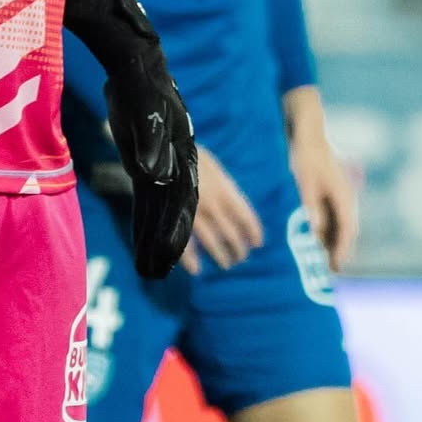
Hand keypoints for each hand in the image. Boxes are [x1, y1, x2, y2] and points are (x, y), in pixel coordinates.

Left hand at [103, 54, 197, 280]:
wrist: (135, 67)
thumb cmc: (143, 87)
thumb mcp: (148, 110)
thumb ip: (152, 143)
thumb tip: (156, 177)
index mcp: (184, 156)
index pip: (183, 201)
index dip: (176, 231)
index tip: (169, 260)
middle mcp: (176, 166)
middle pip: (175, 213)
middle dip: (167, 244)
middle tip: (154, 275)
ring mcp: (161, 167)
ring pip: (160, 211)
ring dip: (154, 240)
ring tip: (148, 271)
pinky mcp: (144, 165)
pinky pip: (147, 202)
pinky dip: (144, 224)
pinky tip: (140, 245)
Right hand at [180, 146, 262, 274]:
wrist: (164, 152)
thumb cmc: (191, 157)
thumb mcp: (215, 166)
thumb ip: (226, 188)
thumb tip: (236, 208)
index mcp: (225, 190)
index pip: (245, 216)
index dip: (253, 231)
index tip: (257, 244)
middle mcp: (214, 204)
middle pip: (231, 233)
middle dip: (238, 249)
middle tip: (239, 258)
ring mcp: (195, 213)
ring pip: (212, 242)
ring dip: (221, 256)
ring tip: (225, 264)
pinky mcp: (177, 218)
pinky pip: (185, 243)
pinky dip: (190, 260)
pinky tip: (196, 269)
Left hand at [289, 130, 357, 271]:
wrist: (308, 133)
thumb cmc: (306, 155)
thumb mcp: (305, 182)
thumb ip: (311, 206)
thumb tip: (316, 231)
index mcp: (344, 196)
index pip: (347, 230)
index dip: (343, 250)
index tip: (336, 267)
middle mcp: (346, 197)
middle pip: (346, 230)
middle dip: (339, 250)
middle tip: (330, 271)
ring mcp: (339, 195)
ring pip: (339, 224)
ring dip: (333, 241)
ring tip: (322, 260)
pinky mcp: (331, 192)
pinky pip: (332, 216)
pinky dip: (326, 229)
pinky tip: (316, 238)